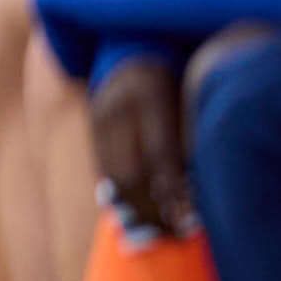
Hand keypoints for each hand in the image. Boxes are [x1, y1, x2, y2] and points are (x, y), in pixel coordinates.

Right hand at [92, 56, 194, 238]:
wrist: (135, 49)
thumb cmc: (178, 77)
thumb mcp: (188, 97)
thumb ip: (187, 137)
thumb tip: (189, 190)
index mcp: (148, 92)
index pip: (158, 152)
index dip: (171, 189)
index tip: (186, 217)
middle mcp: (117, 104)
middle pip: (128, 168)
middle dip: (150, 206)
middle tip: (170, 231)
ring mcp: (99, 115)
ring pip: (111, 172)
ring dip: (133, 205)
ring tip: (154, 228)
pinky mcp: (91, 125)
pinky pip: (102, 166)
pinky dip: (119, 191)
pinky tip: (134, 208)